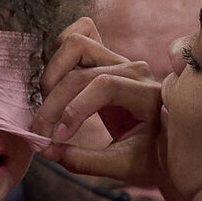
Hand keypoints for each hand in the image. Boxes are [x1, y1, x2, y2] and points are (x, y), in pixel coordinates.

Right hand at [33, 17, 164, 185]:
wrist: (162, 145)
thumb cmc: (148, 157)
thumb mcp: (122, 167)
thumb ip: (85, 161)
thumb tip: (47, 151)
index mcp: (147, 95)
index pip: (105, 86)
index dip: (75, 108)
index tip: (56, 138)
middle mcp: (133, 69)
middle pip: (81, 73)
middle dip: (54, 104)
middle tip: (39, 133)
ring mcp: (119, 59)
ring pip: (75, 44)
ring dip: (52, 75)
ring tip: (47, 107)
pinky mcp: (105, 57)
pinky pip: (81, 34)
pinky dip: (61, 52)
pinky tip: (54, 82)